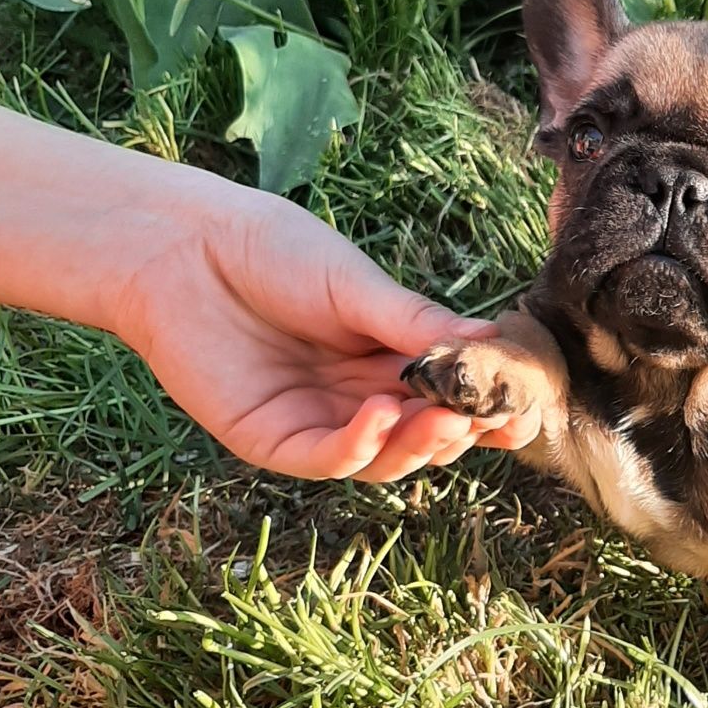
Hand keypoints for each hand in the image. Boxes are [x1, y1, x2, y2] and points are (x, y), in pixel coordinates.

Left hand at [114, 190, 521, 481]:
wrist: (185, 248)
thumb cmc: (274, 253)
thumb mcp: (359, 287)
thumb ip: (417, 322)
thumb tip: (492, 340)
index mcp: (388, 359)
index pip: (450, 397)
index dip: (487, 407)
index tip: (523, 403)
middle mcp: (360, 398)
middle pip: (425, 436)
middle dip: (461, 430)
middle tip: (487, 413)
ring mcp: (318, 423)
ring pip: (384, 458)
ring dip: (419, 444)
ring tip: (443, 417)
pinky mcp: (272, 440)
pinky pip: (326, 459)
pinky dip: (360, 445)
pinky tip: (382, 414)